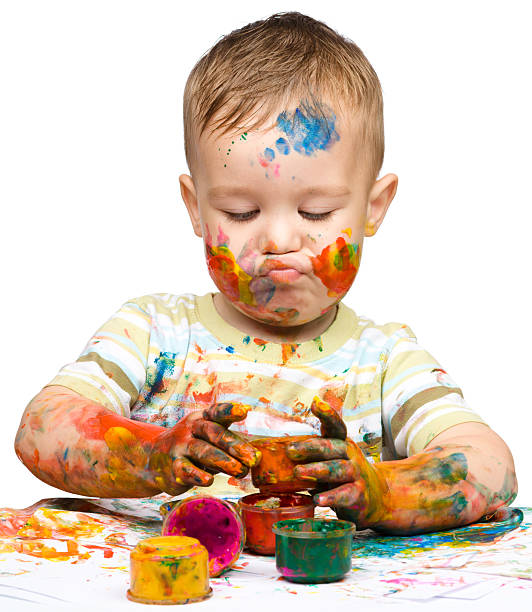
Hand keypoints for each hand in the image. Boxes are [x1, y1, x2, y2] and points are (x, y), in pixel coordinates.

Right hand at [148, 402, 260, 495]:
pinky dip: (198, 475)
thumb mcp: (207, 439)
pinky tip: (209, 480)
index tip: (245, 411)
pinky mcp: (173, 468)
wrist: (153, 460)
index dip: (230, 410)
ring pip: (202, 451)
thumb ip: (228, 445)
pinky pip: (186, 470)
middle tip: (254, 458)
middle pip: (214, 433)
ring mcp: (180, 448)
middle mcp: (191, 430)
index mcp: (202, 418)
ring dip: (223, 461)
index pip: (216, 412)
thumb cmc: (192, 448)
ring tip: (241, 471)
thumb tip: (254, 459)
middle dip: (235, 445)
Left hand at [286, 397, 386, 528]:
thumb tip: (278, 452)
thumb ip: (312, 453)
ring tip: (298, 472)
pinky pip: (344, 494)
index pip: (336, 426)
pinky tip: (317, 500)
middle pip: (331, 447)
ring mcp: (356, 474)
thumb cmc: (344, 474)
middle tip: (290, 450)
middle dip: (310, 447)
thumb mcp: (331, 459)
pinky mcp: (359, 495)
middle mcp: (350, 455)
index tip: (315, 403)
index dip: (327, 414)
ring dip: (317, 470)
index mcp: (341, 443)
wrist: (377, 497)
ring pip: (337, 469)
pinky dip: (331, 497)